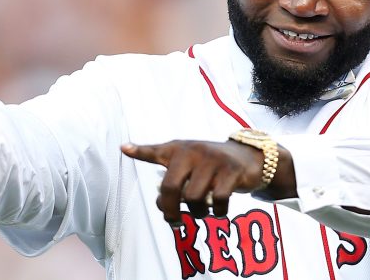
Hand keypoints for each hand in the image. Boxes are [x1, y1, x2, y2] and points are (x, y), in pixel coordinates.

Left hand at [121, 139, 263, 225]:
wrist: (246, 156)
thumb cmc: (210, 163)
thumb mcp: (189, 159)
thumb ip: (168, 170)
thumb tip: (148, 183)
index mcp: (179, 149)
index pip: (156, 151)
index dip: (139, 151)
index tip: (123, 148)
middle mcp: (193, 152)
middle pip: (170, 188)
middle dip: (169, 211)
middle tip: (174, 221)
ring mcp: (213, 160)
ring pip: (194, 198)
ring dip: (198, 213)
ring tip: (201, 211)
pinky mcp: (231, 171)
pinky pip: (218, 200)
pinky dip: (218, 212)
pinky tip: (218, 210)